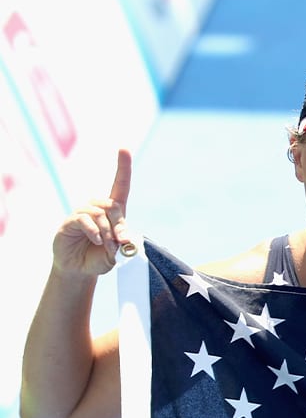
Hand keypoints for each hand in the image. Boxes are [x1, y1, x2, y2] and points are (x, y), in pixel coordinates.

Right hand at [53, 149, 132, 277]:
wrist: (79, 270)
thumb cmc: (99, 258)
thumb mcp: (117, 253)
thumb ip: (121, 243)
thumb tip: (123, 237)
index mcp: (113, 212)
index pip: (120, 186)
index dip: (122, 167)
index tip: (123, 147)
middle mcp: (97, 208)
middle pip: (113, 205)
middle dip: (119, 224)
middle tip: (120, 242)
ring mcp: (82, 213)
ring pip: (99, 212)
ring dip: (107, 231)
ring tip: (106, 245)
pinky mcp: (70, 221)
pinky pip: (84, 219)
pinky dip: (94, 231)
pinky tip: (96, 241)